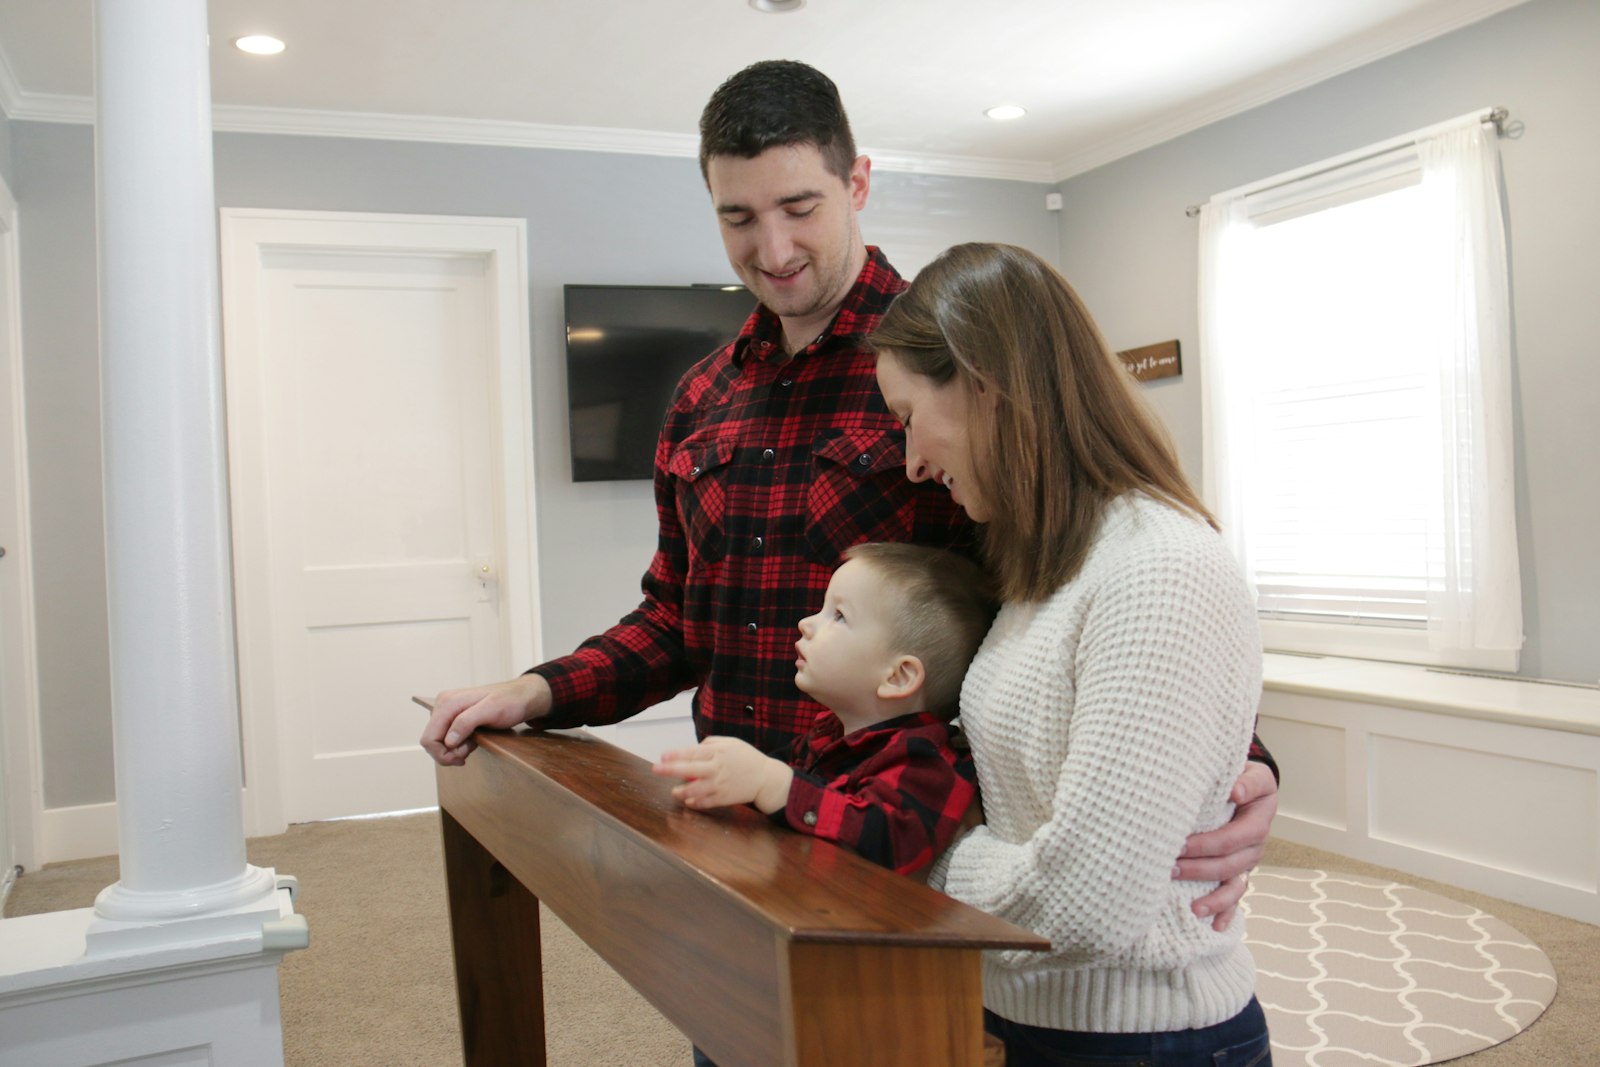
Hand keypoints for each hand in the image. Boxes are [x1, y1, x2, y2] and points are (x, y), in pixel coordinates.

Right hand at [419, 674, 552, 765]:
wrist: (521, 697)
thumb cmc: (510, 701)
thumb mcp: (491, 710)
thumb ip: (466, 722)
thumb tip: (448, 740)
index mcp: (447, 702)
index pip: (429, 738)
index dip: (443, 753)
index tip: (463, 756)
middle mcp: (443, 705)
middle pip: (431, 742)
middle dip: (450, 752)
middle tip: (470, 750)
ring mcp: (448, 711)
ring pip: (440, 742)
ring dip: (455, 749)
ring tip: (474, 742)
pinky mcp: (454, 717)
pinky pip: (447, 738)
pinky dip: (459, 745)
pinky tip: (473, 740)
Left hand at [652, 737, 793, 814]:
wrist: (765, 778)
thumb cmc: (747, 758)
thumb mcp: (731, 743)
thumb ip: (711, 743)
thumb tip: (694, 748)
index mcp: (718, 753)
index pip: (693, 753)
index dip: (676, 754)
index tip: (663, 756)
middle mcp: (717, 769)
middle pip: (689, 770)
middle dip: (670, 770)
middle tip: (656, 769)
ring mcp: (719, 785)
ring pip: (694, 790)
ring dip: (680, 791)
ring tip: (674, 792)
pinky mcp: (723, 798)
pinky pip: (704, 802)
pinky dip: (694, 803)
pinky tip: (688, 801)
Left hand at [1173, 760, 1277, 930]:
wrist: (1246, 787)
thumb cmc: (1241, 778)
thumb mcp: (1252, 774)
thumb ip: (1246, 781)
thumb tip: (1234, 792)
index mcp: (1258, 821)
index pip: (1232, 837)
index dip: (1206, 844)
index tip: (1178, 844)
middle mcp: (1255, 846)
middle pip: (1228, 864)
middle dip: (1198, 870)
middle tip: (1168, 870)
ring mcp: (1247, 862)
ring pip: (1234, 886)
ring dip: (1214, 899)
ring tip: (1192, 910)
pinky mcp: (1238, 872)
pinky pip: (1236, 897)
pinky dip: (1227, 913)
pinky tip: (1214, 927)